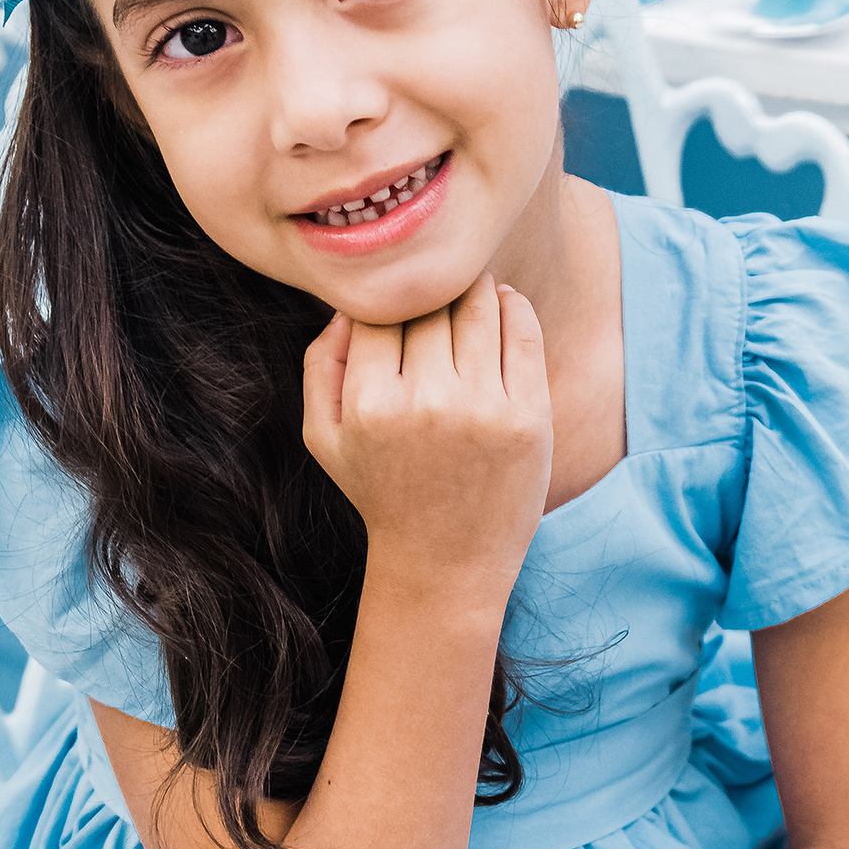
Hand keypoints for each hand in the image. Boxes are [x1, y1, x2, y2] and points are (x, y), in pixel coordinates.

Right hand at [302, 273, 552, 597]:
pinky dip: (513, 305)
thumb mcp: (324, 437)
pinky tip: (503, 304)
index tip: (400, 300)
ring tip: (469, 290)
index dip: (389, 296)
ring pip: (478, 305)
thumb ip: (320, 364)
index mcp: (369, 404)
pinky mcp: (528, 418)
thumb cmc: (380, 490)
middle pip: (430, 302)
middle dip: (432, 288)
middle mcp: (426, 403)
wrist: (444, 562)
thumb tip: (346, 303)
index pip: (379, 310)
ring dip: (474, 286)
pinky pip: (523, 331)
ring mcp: (481, 410)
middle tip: (437, 287)